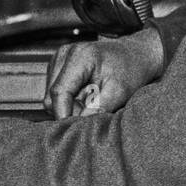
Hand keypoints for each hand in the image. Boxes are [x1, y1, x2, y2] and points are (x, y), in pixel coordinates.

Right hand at [44, 26, 165, 118]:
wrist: (134, 55)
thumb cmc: (130, 70)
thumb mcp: (120, 91)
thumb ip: (99, 107)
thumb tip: (79, 123)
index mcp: (79, 56)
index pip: (59, 92)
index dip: (64, 114)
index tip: (74, 131)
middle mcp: (64, 54)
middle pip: (52, 95)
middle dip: (70, 110)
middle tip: (93, 112)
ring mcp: (59, 59)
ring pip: (52, 96)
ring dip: (69, 105)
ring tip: (92, 101)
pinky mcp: (59, 66)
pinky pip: (56, 92)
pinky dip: (70, 99)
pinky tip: (86, 96)